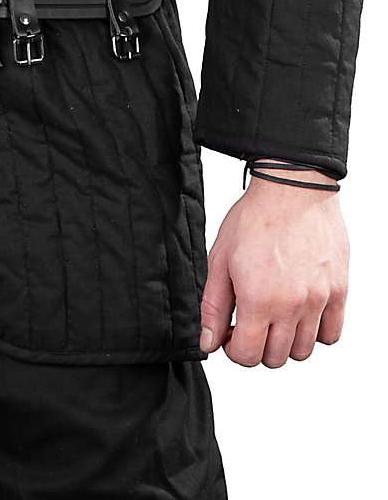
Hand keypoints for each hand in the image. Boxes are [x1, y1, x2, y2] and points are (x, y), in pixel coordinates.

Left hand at [199, 167, 348, 366]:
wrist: (293, 190)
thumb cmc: (255, 218)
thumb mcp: (220, 259)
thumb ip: (212, 305)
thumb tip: (208, 341)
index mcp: (258, 299)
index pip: (247, 356)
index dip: (234, 351)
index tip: (232, 334)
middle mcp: (292, 305)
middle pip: (275, 359)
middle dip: (258, 347)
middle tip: (251, 323)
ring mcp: (319, 300)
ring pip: (303, 351)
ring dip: (285, 342)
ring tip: (275, 316)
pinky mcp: (339, 291)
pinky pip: (332, 334)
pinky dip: (316, 332)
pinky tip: (300, 313)